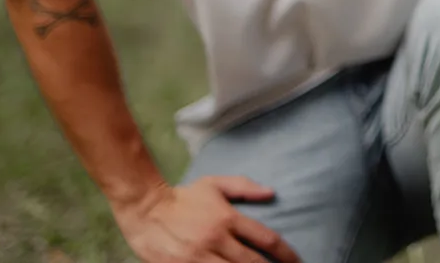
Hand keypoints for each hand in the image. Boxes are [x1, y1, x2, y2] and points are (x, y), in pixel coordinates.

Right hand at [114, 177, 298, 262]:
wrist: (144, 208)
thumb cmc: (183, 196)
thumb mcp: (214, 184)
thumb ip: (244, 187)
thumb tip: (272, 192)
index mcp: (227, 218)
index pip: (265, 239)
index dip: (285, 253)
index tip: (296, 261)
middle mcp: (215, 239)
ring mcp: (197, 257)